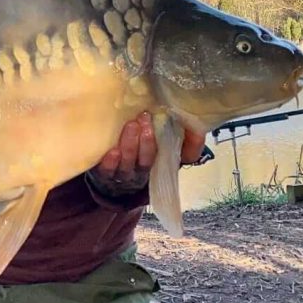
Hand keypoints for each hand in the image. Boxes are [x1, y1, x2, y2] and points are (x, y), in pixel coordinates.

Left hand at [89, 112, 205, 195]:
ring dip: (129, 145)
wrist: (110, 183)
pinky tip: (111, 151)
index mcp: (155, 166)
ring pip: (127, 164)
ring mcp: (121, 175)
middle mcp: (139, 173)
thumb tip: (200, 129)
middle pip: (145, 161)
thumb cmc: (138, 156)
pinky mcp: (102, 175)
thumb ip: (181, 140)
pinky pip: (106, 172)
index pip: (164, 158)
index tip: (164, 124)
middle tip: (144, 120)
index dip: (168, 145)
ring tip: (130, 126)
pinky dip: (110, 162)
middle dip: (146, 142)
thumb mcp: (160, 150)